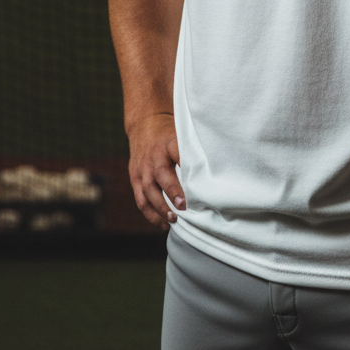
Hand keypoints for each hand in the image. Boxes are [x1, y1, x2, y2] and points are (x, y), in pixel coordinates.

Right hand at [127, 111, 185, 228]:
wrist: (144, 125)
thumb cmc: (170, 135)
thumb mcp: (182, 135)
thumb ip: (193, 151)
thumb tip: (215, 172)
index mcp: (169, 142)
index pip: (177, 152)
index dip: (185, 166)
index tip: (196, 181)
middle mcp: (153, 156)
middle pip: (160, 174)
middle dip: (172, 192)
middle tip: (184, 206)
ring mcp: (142, 168)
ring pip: (148, 190)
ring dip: (160, 207)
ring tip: (174, 219)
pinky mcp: (135, 179)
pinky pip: (140, 199)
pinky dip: (151, 214)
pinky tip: (163, 223)